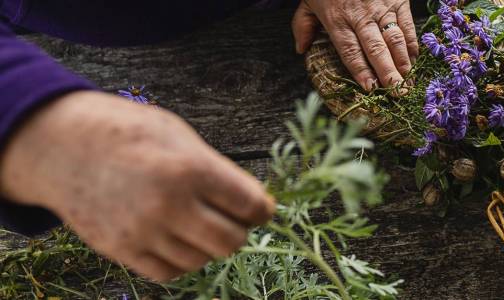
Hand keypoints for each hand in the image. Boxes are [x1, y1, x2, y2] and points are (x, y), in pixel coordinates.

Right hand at [0, 91, 275, 281]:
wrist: (61, 146)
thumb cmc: (129, 134)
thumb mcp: (179, 136)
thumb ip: (219, 171)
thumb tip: (257, 205)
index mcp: (189, 168)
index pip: (250, 205)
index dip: (262, 209)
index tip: (260, 208)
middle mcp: (168, 204)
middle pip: (231, 241)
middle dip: (239, 230)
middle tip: (232, 217)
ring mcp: (143, 231)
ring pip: (202, 259)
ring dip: (208, 245)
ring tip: (199, 222)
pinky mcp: (121, 250)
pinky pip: (170, 272)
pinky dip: (182, 260)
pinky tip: (178, 238)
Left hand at [292, 0, 418, 90]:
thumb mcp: (308, 1)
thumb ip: (302, 25)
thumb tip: (300, 50)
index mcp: (337, 20)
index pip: (350, 51)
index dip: (361, 71)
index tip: (370, 89)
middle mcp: (361, 16)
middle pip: (376, 49)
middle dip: (388, 73)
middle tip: (397, 93)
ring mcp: (382, 8)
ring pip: (395, 39)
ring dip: (403, 63)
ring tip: (408, 82)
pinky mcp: (398, 0)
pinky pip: (407, 26)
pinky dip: (412, 44)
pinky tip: (414, 60)